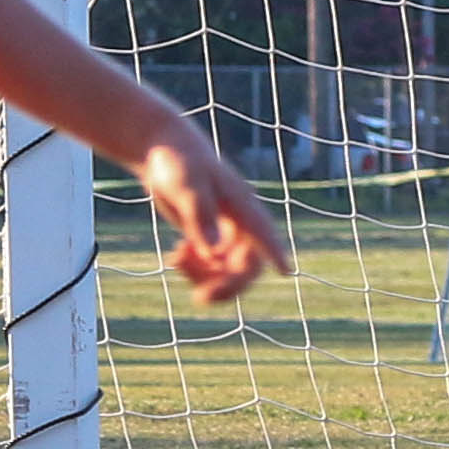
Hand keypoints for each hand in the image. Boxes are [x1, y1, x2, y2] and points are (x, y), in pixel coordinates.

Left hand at [138, 130, 294, 305]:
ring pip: (227, 270)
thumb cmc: (177, 160)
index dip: (276, 254)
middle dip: (228, 285)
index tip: (286, 271)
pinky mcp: (209, 235)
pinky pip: (211, 266)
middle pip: (248, 265)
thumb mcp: (186, 185)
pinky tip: (176, 255)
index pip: (264, 234)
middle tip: (200, 298)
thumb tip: (212, 253)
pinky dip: (195, 269)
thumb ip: (200, 217)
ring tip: (176, 260)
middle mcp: (239, 222)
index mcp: (241, 206)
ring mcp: (225, 230)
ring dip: (205, 277)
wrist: (162, 149)